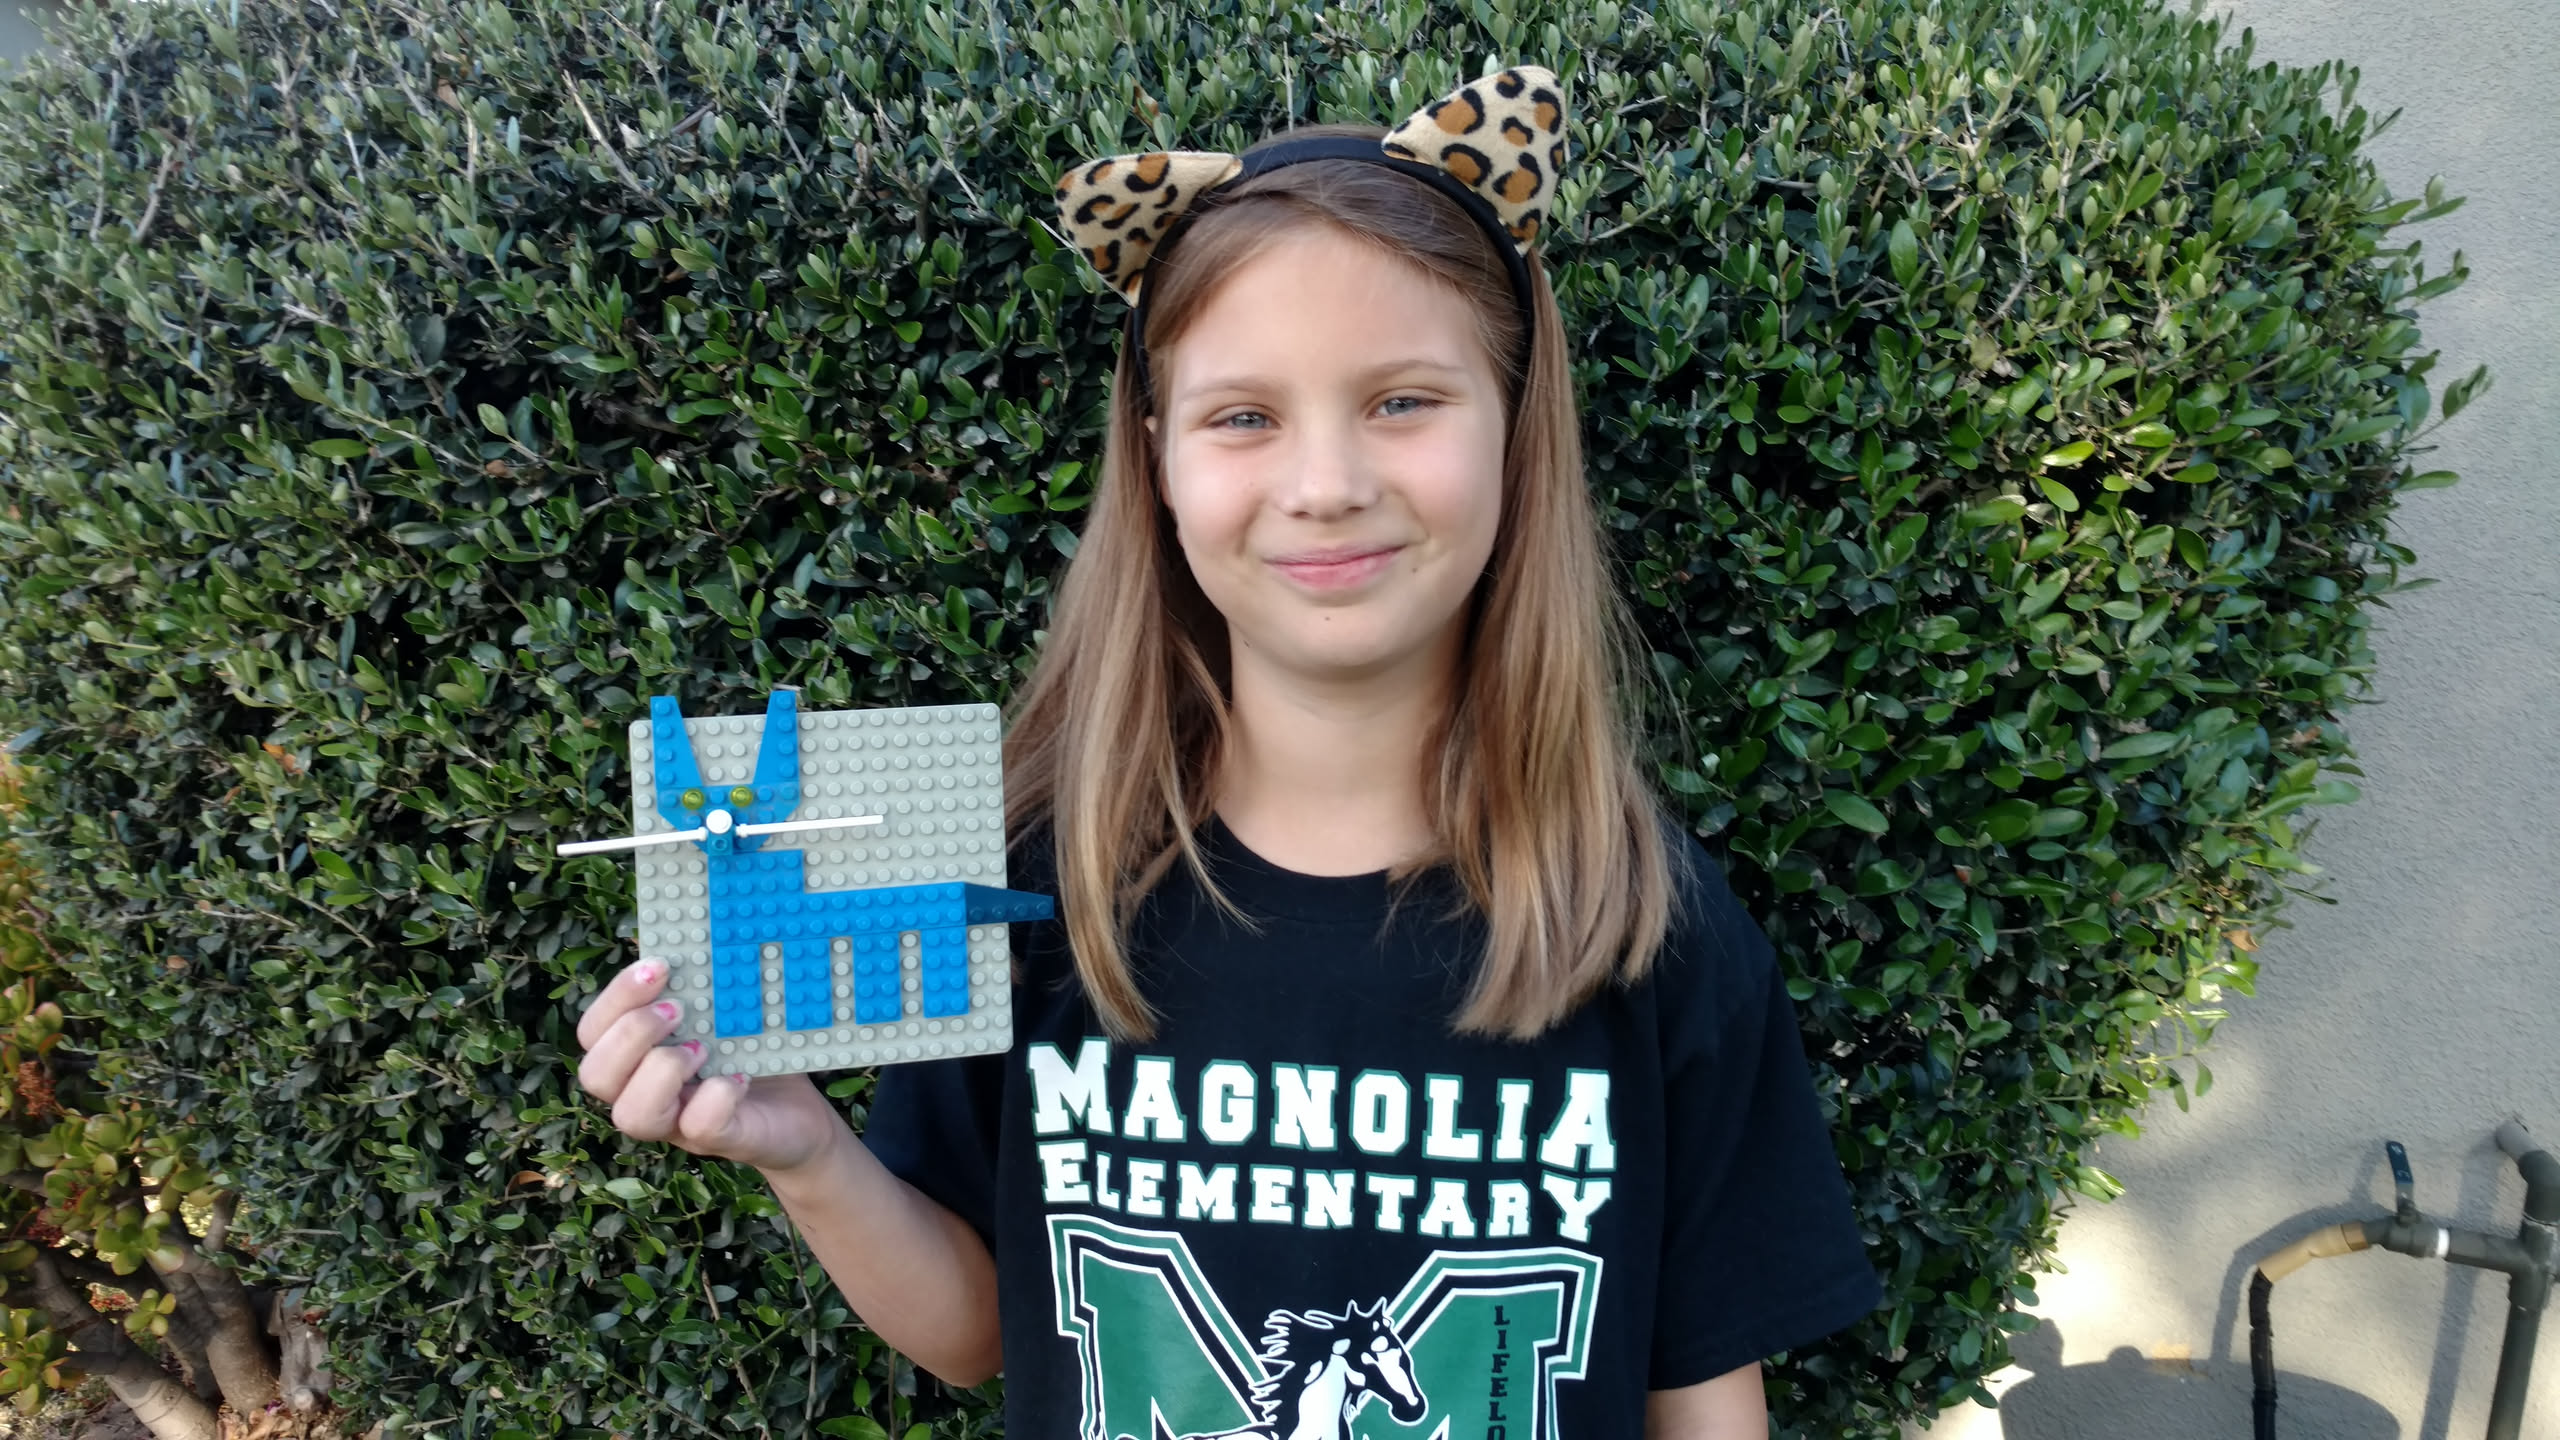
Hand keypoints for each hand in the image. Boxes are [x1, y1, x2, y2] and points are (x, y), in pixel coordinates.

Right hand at [574, 958, 847, 1176]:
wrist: (799, 1115)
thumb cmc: (750, 1054)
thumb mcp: (723, 1014)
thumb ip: (700, 986)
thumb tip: (702, 926)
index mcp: (637, 1057)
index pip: (593, 1032)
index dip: (615, 999)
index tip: (658, 966)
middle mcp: (645, 1094)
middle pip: (596, 1076)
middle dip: (631, 1034)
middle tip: (678, 1009)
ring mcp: (678, 1124)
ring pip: (631, 1115)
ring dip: (662, 1072)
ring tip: (702, 1049)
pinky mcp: (720, 1141)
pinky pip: (698, 1127)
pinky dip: (716, 1098)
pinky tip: (740, 1076)